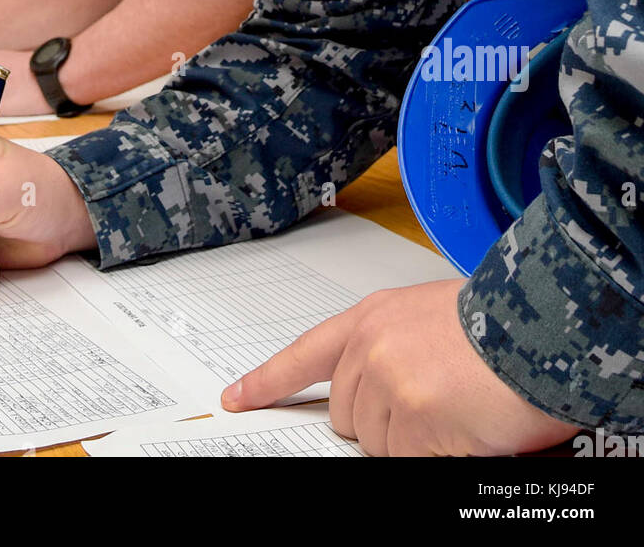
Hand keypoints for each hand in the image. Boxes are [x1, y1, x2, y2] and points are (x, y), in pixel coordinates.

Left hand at [221, 279, 579, 456]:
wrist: (540, 329)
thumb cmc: (497, 324)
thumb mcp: (428, 318)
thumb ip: (391, 347)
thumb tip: (375, 389)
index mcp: (372, 317)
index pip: (304, 354)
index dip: (268, 380)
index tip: (237, 398)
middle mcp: (370, 348)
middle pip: (346, 415)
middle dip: (382, 422)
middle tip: (433, 401)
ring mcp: (388, 386)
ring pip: (377, 445)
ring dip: (414, 440)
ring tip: (456, 407)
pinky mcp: (412, 423)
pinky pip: (407, 462)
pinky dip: (436, 456)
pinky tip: (463, 426)